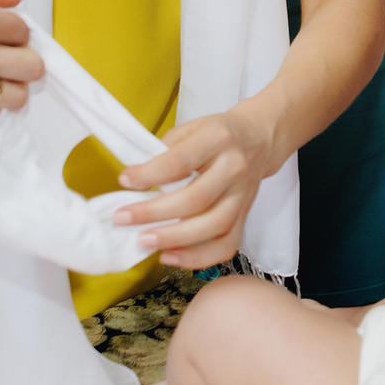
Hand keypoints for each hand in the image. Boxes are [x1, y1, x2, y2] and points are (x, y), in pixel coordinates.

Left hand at [113, 102, 280, 267]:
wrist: (260, 138)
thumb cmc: (219, 134)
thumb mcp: (191, 128)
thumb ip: (165, 150)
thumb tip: (135, 179)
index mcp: (218, 139)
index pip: (180, 161)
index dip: (149, 174)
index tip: (125, 180)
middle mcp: (234, 168)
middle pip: (195, 199)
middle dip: (154, 213)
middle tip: (124, 218)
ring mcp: (242, 195)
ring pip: (213, 226)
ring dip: (175, 239)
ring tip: (144, 240)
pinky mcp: (245, 215)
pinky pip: (226, 245)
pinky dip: (198, 257)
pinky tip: (171, 256)